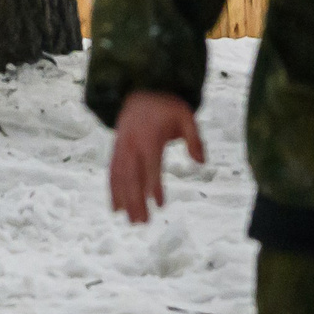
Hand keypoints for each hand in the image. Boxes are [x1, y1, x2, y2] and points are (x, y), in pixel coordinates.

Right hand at [109, 91, 204, 224]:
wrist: (140, 90)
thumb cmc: (166, 107)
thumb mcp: (186, 115)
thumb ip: (195, 138)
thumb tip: (201, 162)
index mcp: (149, 136)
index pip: (151, 165)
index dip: (153, 185)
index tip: (159, 204)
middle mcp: (132, 144)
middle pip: (132, 176)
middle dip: (136, 200)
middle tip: (142, 222)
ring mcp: (121, 147)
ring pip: (120, 177)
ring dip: (124, 200)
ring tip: (131, 221)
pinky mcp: (116, 150)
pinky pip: (112, 172)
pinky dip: (113, 191)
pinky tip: (117, 208)